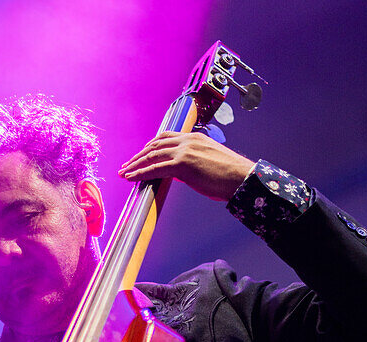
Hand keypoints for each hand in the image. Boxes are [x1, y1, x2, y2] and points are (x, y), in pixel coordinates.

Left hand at [119, 131, 255, 201]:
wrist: (242, 179)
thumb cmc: (230, 176)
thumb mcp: (209, 164)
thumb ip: (193, 164)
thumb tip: (179, 173)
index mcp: (194, 138)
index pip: (166, 138)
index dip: (150, 147)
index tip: (140, 156)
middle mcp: (187, 140)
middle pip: (155, 145)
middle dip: (139, 156)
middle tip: (126, 165)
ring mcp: (184, 151)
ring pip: (152, 156)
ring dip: (135, 165)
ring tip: (124, 173)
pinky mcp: (183, 164)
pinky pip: (155, 168)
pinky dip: (140, 173)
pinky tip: (131, 178)